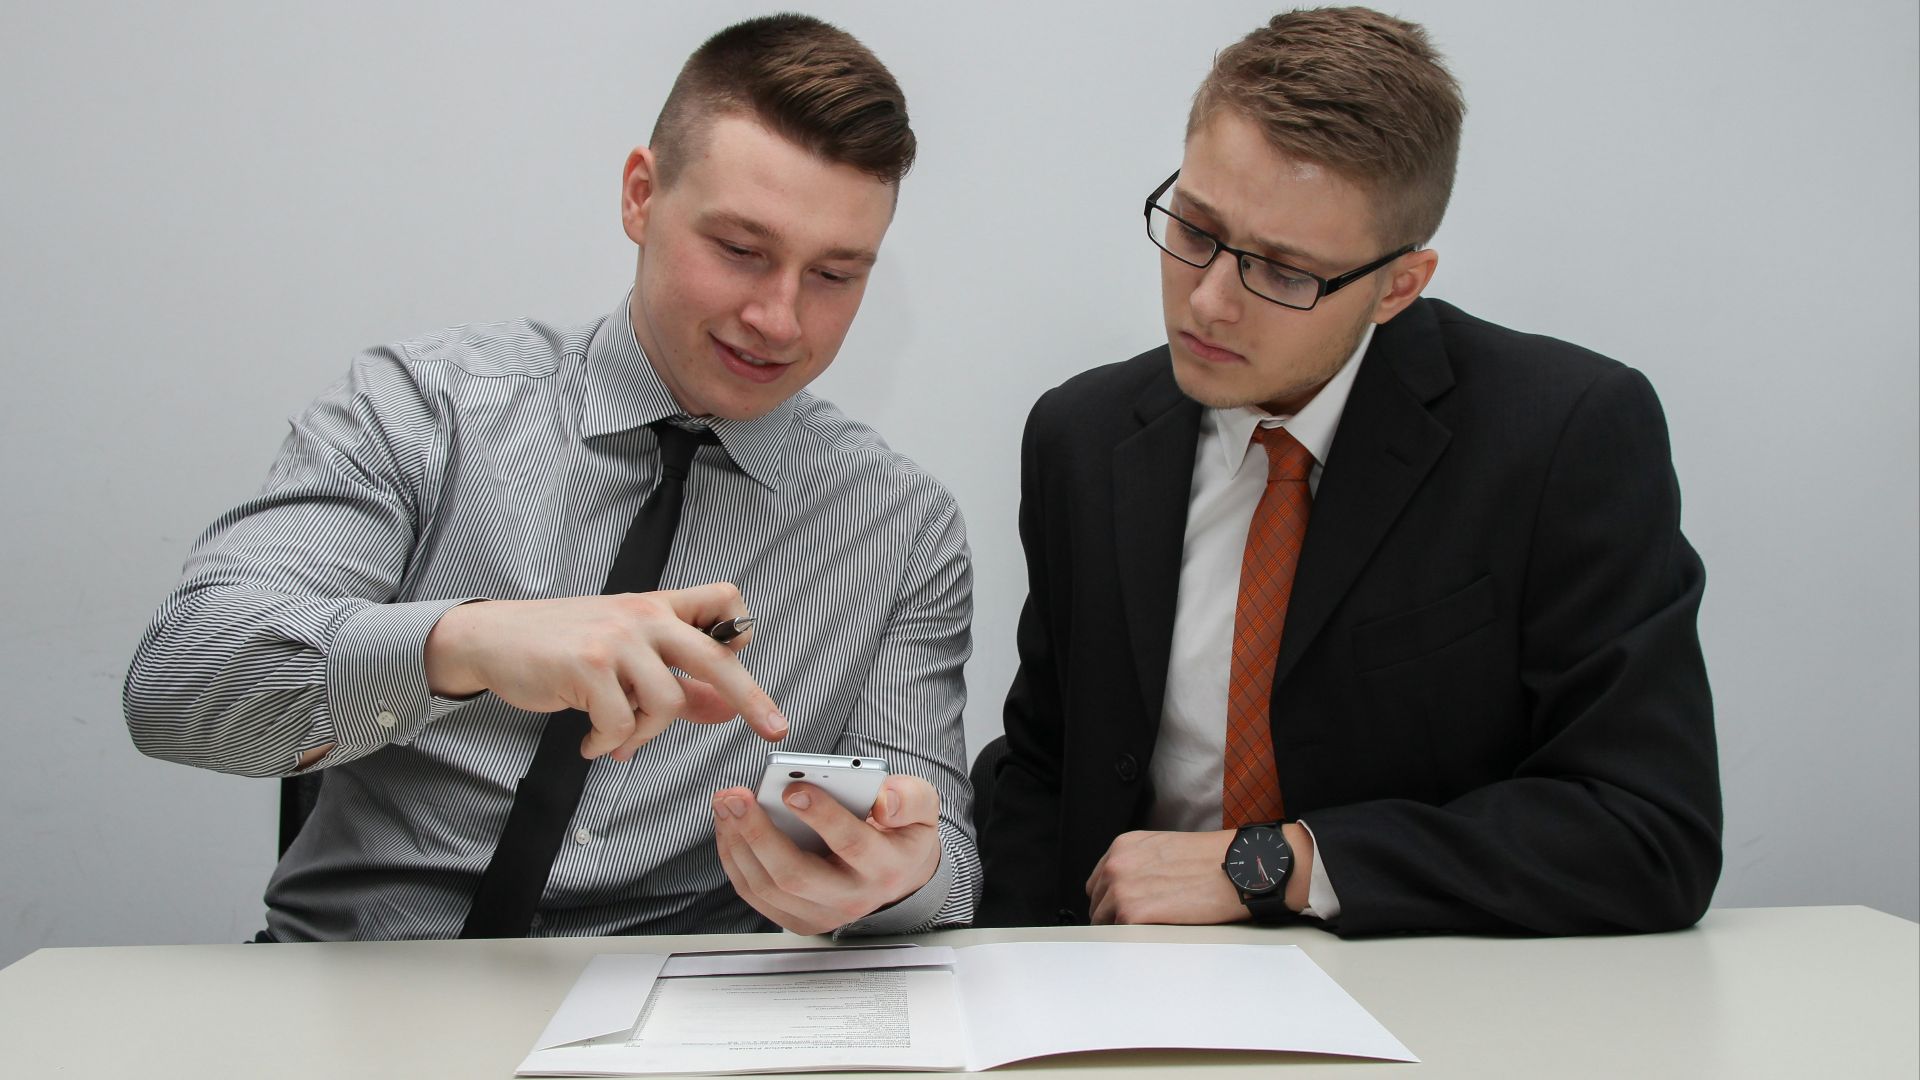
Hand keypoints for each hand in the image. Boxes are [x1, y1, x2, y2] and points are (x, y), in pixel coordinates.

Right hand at [422, 582, 786, 759]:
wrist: (494, 638)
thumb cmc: (563, 645)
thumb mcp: (625, 654)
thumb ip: (678, 680)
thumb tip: (726, 709)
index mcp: (657, 607)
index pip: (722, 599)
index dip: (740, 629)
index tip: (744, 656)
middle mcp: (643, 616)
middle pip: (715, 656)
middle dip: (751, 698)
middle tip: (775, 729)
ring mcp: (616, 639)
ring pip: (667, 703)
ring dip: (645, 734)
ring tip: (618, 738)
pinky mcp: (587, 666)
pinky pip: (622, 723)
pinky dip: (610, 742)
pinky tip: (592, 741)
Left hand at [712, 773, 941, 934]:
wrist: (899, 873)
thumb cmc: (902, 832)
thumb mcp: (922, 808)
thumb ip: (909, 798)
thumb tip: (882, 801)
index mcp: (886, 867)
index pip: (850, 844)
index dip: (821, 816)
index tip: (792, 789)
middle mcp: (853, 899)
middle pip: (796, 875)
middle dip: (759, 833)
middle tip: (736, 796)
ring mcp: (823, 915)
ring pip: (768, 887)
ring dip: (738, 843)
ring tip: (725, 803)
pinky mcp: (799, 920)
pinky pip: (756, 894)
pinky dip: (735, 859)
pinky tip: (728, 826)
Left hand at [1086, 829, 1247, 924]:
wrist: (1237, 867)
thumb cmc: (1211, 859)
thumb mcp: (1164, 848)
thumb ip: (1139, 864)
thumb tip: (1129, 889)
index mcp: (1124, 847)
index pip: (1098, 882)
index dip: (1110, 899)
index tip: (1121, 910)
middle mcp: (1117, 865)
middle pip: (1097, 903)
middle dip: (1113, 915)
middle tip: (1139, 926)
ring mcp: (1121, 890)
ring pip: (1103, 922)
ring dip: (1121, 930)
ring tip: (1149, 933)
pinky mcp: (1132, 913)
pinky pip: (1118, 934)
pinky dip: (1131, 939)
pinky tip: (1152, 936)